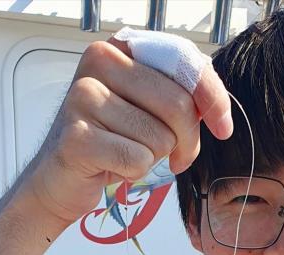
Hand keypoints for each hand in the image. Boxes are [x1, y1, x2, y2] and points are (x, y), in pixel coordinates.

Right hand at [23, 36, 231, 226]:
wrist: (61, 179)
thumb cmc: (110, 143)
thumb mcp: (147, 109)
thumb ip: (178, 92)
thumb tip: (215, 102)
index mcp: (120, 47)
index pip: (183, 61)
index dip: (212, 96)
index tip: (223, 126)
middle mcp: (98, 62)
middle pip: (177, 105)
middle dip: (187, 141)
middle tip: (178, 157)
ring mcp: (82, 97)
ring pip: (159, 138)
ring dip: (154, 158)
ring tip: (132, 156)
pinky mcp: (77, 137)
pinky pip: (137, 161)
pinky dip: (134, 173)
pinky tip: (114, 167)